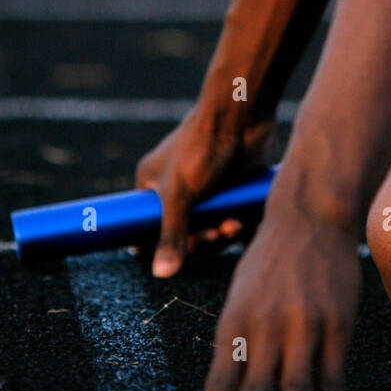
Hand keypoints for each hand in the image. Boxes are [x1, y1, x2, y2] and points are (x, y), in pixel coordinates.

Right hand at [135, 107, 271, 277]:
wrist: (241, 116)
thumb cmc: (202, 147)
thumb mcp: (181, 193)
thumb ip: (171, 233)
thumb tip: (161, 274)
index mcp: (152, 185)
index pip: (147, 230)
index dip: (163, 246)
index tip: (181, 252)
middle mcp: (176, 190)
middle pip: (183, 236)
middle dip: (201, 239)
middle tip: (216, 233)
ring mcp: (204, 191)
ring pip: (209, 230)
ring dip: (221, 233)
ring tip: (234, 223)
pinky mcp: (229, 191)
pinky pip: (228, 220)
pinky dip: (236, 225)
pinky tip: (243, 220)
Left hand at [195, 203, 360, 390]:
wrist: (310, 216)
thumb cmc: (269, 260)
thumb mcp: (239, 297)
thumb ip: (226, 351)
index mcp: (237, 316)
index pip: (224, 373)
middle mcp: (268, 322)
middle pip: (256, 383)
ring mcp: (305, 323)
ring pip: (295, 383)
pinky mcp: (337, 323)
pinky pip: (334, 374)